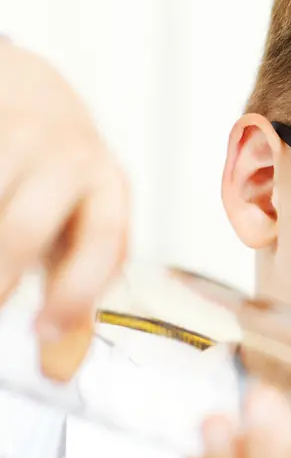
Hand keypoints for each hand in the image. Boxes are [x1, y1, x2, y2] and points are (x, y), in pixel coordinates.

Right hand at [0, 39, 128, 377]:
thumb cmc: (59, 177)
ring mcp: (15, 131)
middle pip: (24, 229)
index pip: (103, 244)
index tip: (43, 332)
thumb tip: (59, 369)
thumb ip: (75, 287)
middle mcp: (68, 155)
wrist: (28, 88)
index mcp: (108, 187)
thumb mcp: (83, 223)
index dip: (74, 295)